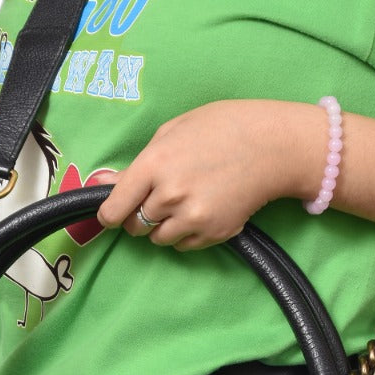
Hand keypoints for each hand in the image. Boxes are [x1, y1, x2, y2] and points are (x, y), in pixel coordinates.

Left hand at [95, 99, 313, 251]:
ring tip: (185, 201)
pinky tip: (203, 208)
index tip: (112, 214)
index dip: (110, 214)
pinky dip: (186, 233)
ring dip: (163, 226)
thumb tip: (101, 184)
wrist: (273, 146)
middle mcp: (169, 195)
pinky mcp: (212, 233)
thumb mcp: (173, 132)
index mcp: (154, 164)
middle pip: (135, 226)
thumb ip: (136, 165)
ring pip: (158, 239)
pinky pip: (183, 245)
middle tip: (159, 198)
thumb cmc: (222, 128)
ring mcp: (192, 217)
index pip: (114, 208)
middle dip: (139, 216)